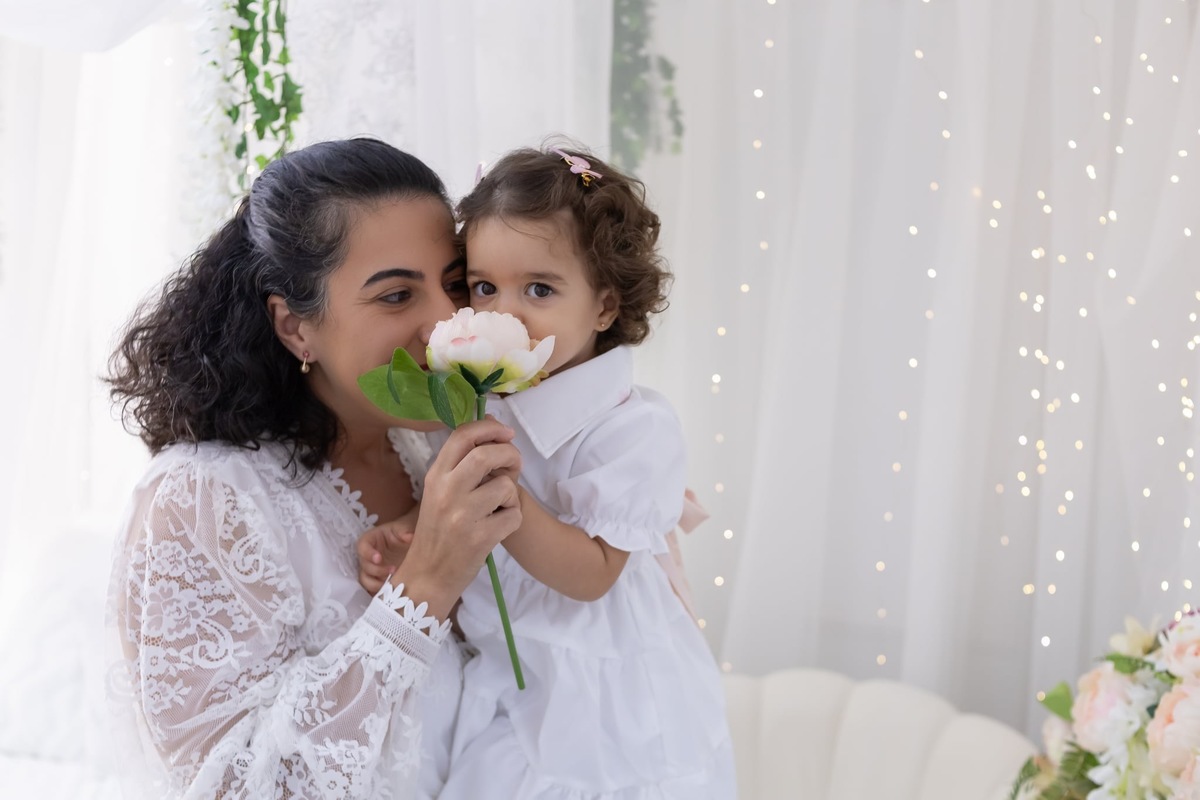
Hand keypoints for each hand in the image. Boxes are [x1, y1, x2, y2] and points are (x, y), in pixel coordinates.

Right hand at [357, 514, 416, 595]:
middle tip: (393, 570)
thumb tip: (409, 537)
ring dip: (376, 584)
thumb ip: (405, 531)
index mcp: (371, 540)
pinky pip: (373, 589)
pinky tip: (392, 591)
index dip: (367, 553)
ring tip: (392, 584)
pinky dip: (380, 592)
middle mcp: (368, 556)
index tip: (379, 558)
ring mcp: (372, 569)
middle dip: (376, 570)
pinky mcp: (378, 580)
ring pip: (365, 580)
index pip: (362, 546)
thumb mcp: (405, 527)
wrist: (412, 544)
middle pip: (363, 565)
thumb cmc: (404, 532)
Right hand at [390, 418, 522, 619]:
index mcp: (435, 476)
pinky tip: (499, 527)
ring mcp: (462, 515)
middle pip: (486, 454)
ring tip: (499, 507)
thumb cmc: (438, 532)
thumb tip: (492, 427)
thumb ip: (463, 464)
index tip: (506, 432)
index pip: (462, 436)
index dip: (489, 427)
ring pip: (505, 486)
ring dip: (510, 495)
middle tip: (514, 465)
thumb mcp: (439, 493)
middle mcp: (446, 492)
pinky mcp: (480, 538)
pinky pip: (514, 515)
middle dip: (509, 454)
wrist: (427, 576)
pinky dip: (513, 519)